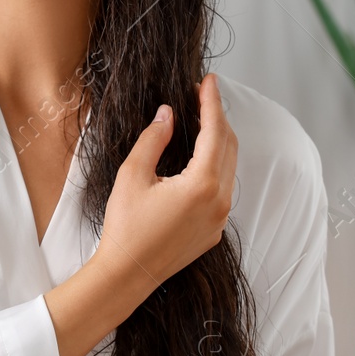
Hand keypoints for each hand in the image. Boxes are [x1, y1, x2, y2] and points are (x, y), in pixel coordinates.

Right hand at [94, 73, 237, 288]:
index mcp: (202, 184)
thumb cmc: (126, 227)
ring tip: (199, 123)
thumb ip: (154, 139)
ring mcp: (220, 218)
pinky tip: (197, 160)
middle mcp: (219, 201)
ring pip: (229, 168)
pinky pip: (223, 190)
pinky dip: (215, 168)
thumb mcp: (133, 175)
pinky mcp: (214, 231)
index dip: (211, 102)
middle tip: (200, 97)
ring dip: (218, 142)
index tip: (208, 81)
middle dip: (217, 118)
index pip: (215, 130)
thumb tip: (168, 114)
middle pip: (228, 146)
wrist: (128, 274)